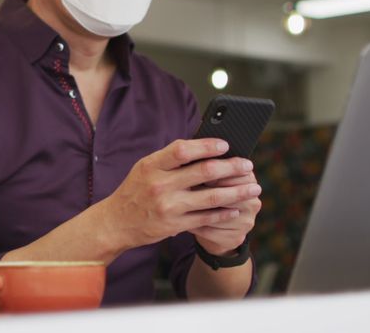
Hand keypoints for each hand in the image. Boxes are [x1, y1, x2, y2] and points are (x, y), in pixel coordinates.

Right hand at [98, 139, 259, 249]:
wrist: (115, 223)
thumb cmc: (135, 190)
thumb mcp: (145, 168)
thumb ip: (170, 158)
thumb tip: (205, 146)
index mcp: (152, 165)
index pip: (182, 150)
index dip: (207, 146)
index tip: (226, 144)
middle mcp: (160, 185)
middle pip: (203, 172)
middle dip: (231, 167)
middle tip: (248, 165)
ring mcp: (168, 207)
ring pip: (211, 198)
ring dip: (236, 192)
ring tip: (253, 188)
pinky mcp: (174, 225)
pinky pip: (206, 218)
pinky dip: (224, 213)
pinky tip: (236, 208)